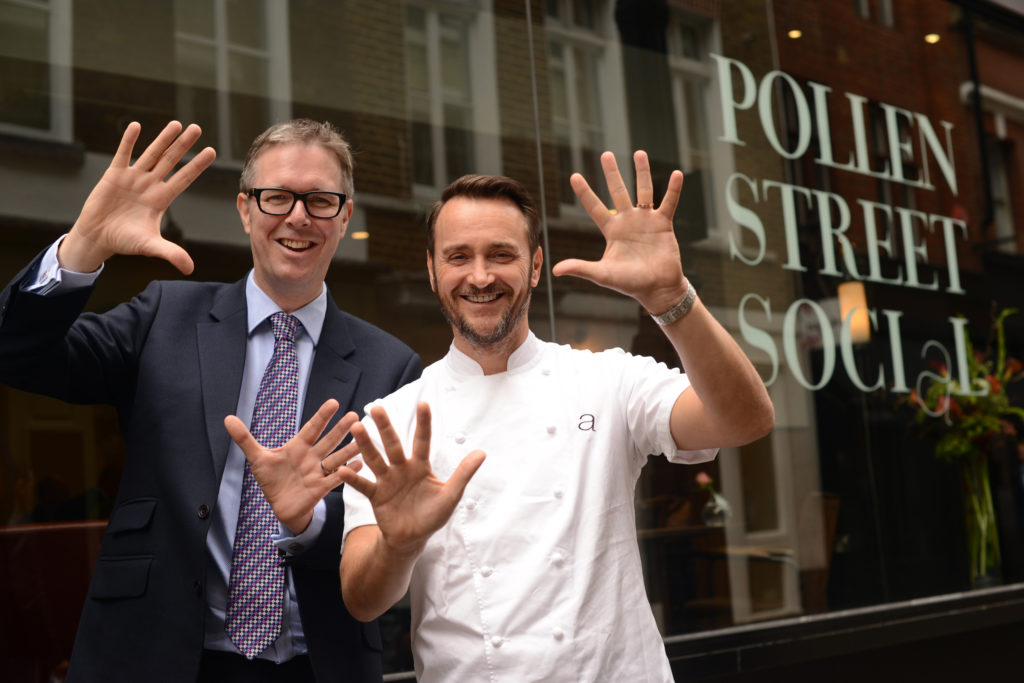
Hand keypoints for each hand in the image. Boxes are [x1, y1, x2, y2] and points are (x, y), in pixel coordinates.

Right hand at [60, 121, 215, 274]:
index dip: (197, 165)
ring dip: (163, 139)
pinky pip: (123, 154)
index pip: (184, 178)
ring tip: (176, 124)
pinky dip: (129, 141)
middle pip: (171, 161)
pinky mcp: (114, 175)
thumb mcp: (150, 246)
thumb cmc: (125, 241)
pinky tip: (136, 126)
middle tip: (197, 127)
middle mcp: (150, 185)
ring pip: (151, 154)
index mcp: (162, 199)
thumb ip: (170, 253)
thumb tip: (190, 269)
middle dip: (183, 145)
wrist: (98, 237)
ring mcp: (133, 178)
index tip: (212, 151)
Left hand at [225, 399, 359, 534]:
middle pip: (328, 441)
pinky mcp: (320, 488)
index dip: (322, 417)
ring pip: (336, 458)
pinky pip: (335, 479)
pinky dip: (347, 472)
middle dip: (341, 430)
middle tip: (355, 416)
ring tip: (362, 439)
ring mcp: (318, 472)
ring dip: (349, 450)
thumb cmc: (272, 479)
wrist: (280, 506)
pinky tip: (360, 464)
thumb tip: (227, 418)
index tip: (334, 403)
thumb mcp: (257, 458)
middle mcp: (311, 457)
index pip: (311, 429)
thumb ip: (245, 439)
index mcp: (298, 447)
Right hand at [334, 402, 484, 556]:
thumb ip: (463, 474)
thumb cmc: (432, 515)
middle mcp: (402, 468)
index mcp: (421, 466)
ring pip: (375, 459)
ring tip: (357, 427)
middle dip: (386, 427)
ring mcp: (387, 481)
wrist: (412, 539)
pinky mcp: (375, 495)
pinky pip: (363, 485)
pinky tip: (343, 468)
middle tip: (377, 407)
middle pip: (393, 444)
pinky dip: (353, 478)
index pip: (422, 441)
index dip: (423, 423)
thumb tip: (482, 452)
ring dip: (366, 444)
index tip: (423, 403)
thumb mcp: (450, 495)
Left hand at [552, 150, 687, 314]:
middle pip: (618, 191)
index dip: (585, 192)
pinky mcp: (663, 224)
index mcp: (611, 230)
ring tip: (639, 152)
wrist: (657, 289)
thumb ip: (581, 268)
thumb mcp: (602, 274)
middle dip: (612, 173)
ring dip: (642, 172)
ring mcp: (646, 220)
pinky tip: (676, 174)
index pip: (595, 207)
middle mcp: (628, 221)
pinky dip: (673, 189)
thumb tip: (555, 270)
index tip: (574, 175)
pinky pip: (668, 203)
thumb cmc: (629, 283)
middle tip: (605, 154)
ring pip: (644, 190)